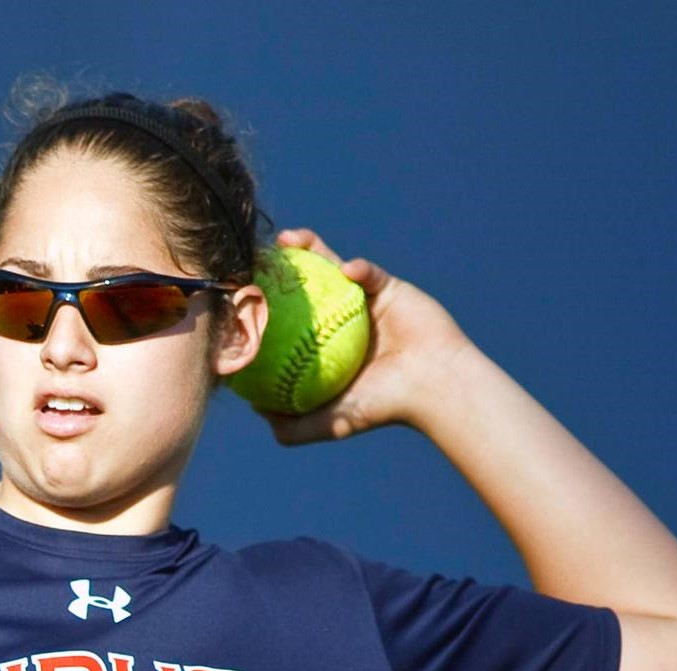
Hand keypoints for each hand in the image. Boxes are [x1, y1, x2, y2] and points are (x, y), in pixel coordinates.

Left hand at [257, 229, 479, 445]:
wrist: (435, 388)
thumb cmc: (384, 405)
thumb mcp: (332, 422)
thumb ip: (294, 425)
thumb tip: (256, 410)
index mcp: (322, 346)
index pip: (285, 322)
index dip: (263, 307)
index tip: (240, 297)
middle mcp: (337, 320)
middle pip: (302, 288)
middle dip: (279, 270)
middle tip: (255, 260)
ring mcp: (362, 301)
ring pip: (331, 267)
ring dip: (310, 249)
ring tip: (288, 240)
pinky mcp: (388, 287)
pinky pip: (369, 272)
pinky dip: (358, 269)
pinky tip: (349, 269)